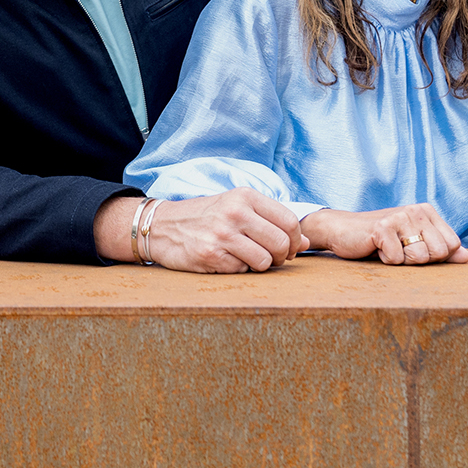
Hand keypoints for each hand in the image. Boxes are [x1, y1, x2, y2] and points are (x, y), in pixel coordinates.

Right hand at [147, 189, 305, 272]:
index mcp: (245, 196)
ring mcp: (222, 234)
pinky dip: (239, 269)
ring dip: (261, 265)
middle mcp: (235, 212)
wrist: (161, 226)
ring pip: (265, 261)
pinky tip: (226, 260)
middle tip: (271, 258)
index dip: (296, 240)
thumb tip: (307, 242)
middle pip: (281, 243)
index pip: (290, 221)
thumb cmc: (205, 217)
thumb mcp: (237, 207)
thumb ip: (271, 221)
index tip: (289, 248)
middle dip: (281, 257)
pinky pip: (242, 271)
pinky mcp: (211, 255)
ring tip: (248, 259)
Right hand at [301, 205, 467, 264]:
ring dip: (401, 261)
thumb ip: (441, 249)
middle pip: (439, 253)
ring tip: (387, 248)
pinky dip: (385, 260)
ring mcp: (399, 217)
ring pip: (419, 258)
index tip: (413, 249)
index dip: (435, 256)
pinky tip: (375, 248)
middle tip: (399, 250)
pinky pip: (397, 259)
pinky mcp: (382, 227)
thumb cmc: (380, 240)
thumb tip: (467, 257)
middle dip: (419, 260)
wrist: (342, 230)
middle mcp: (417, 210)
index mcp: (428, 212)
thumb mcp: (413, 243)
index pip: (452, 245)